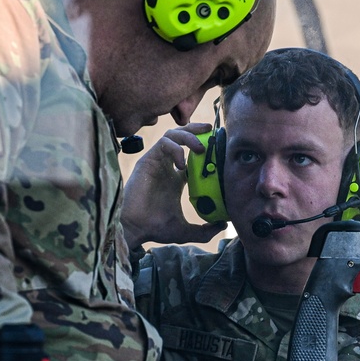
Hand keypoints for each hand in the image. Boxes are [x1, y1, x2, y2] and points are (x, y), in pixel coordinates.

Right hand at [122, 123, 226, 247]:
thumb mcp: (186, 230)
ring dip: (188, 136)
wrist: (136, 228)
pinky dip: (176, 149)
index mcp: (176, 178)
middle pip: (181, 137)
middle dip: (196, 130)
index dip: (205, 148)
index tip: (219, 148)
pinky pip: (163, 144)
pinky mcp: (147, 160)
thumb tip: (223, 224)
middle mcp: (166, 166)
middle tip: (211, 130)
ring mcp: (156, 162)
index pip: (191, 155)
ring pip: (172, 135)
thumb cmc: (156, 228)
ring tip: (200, 148)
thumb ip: (204, 229)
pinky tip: (182, 164)